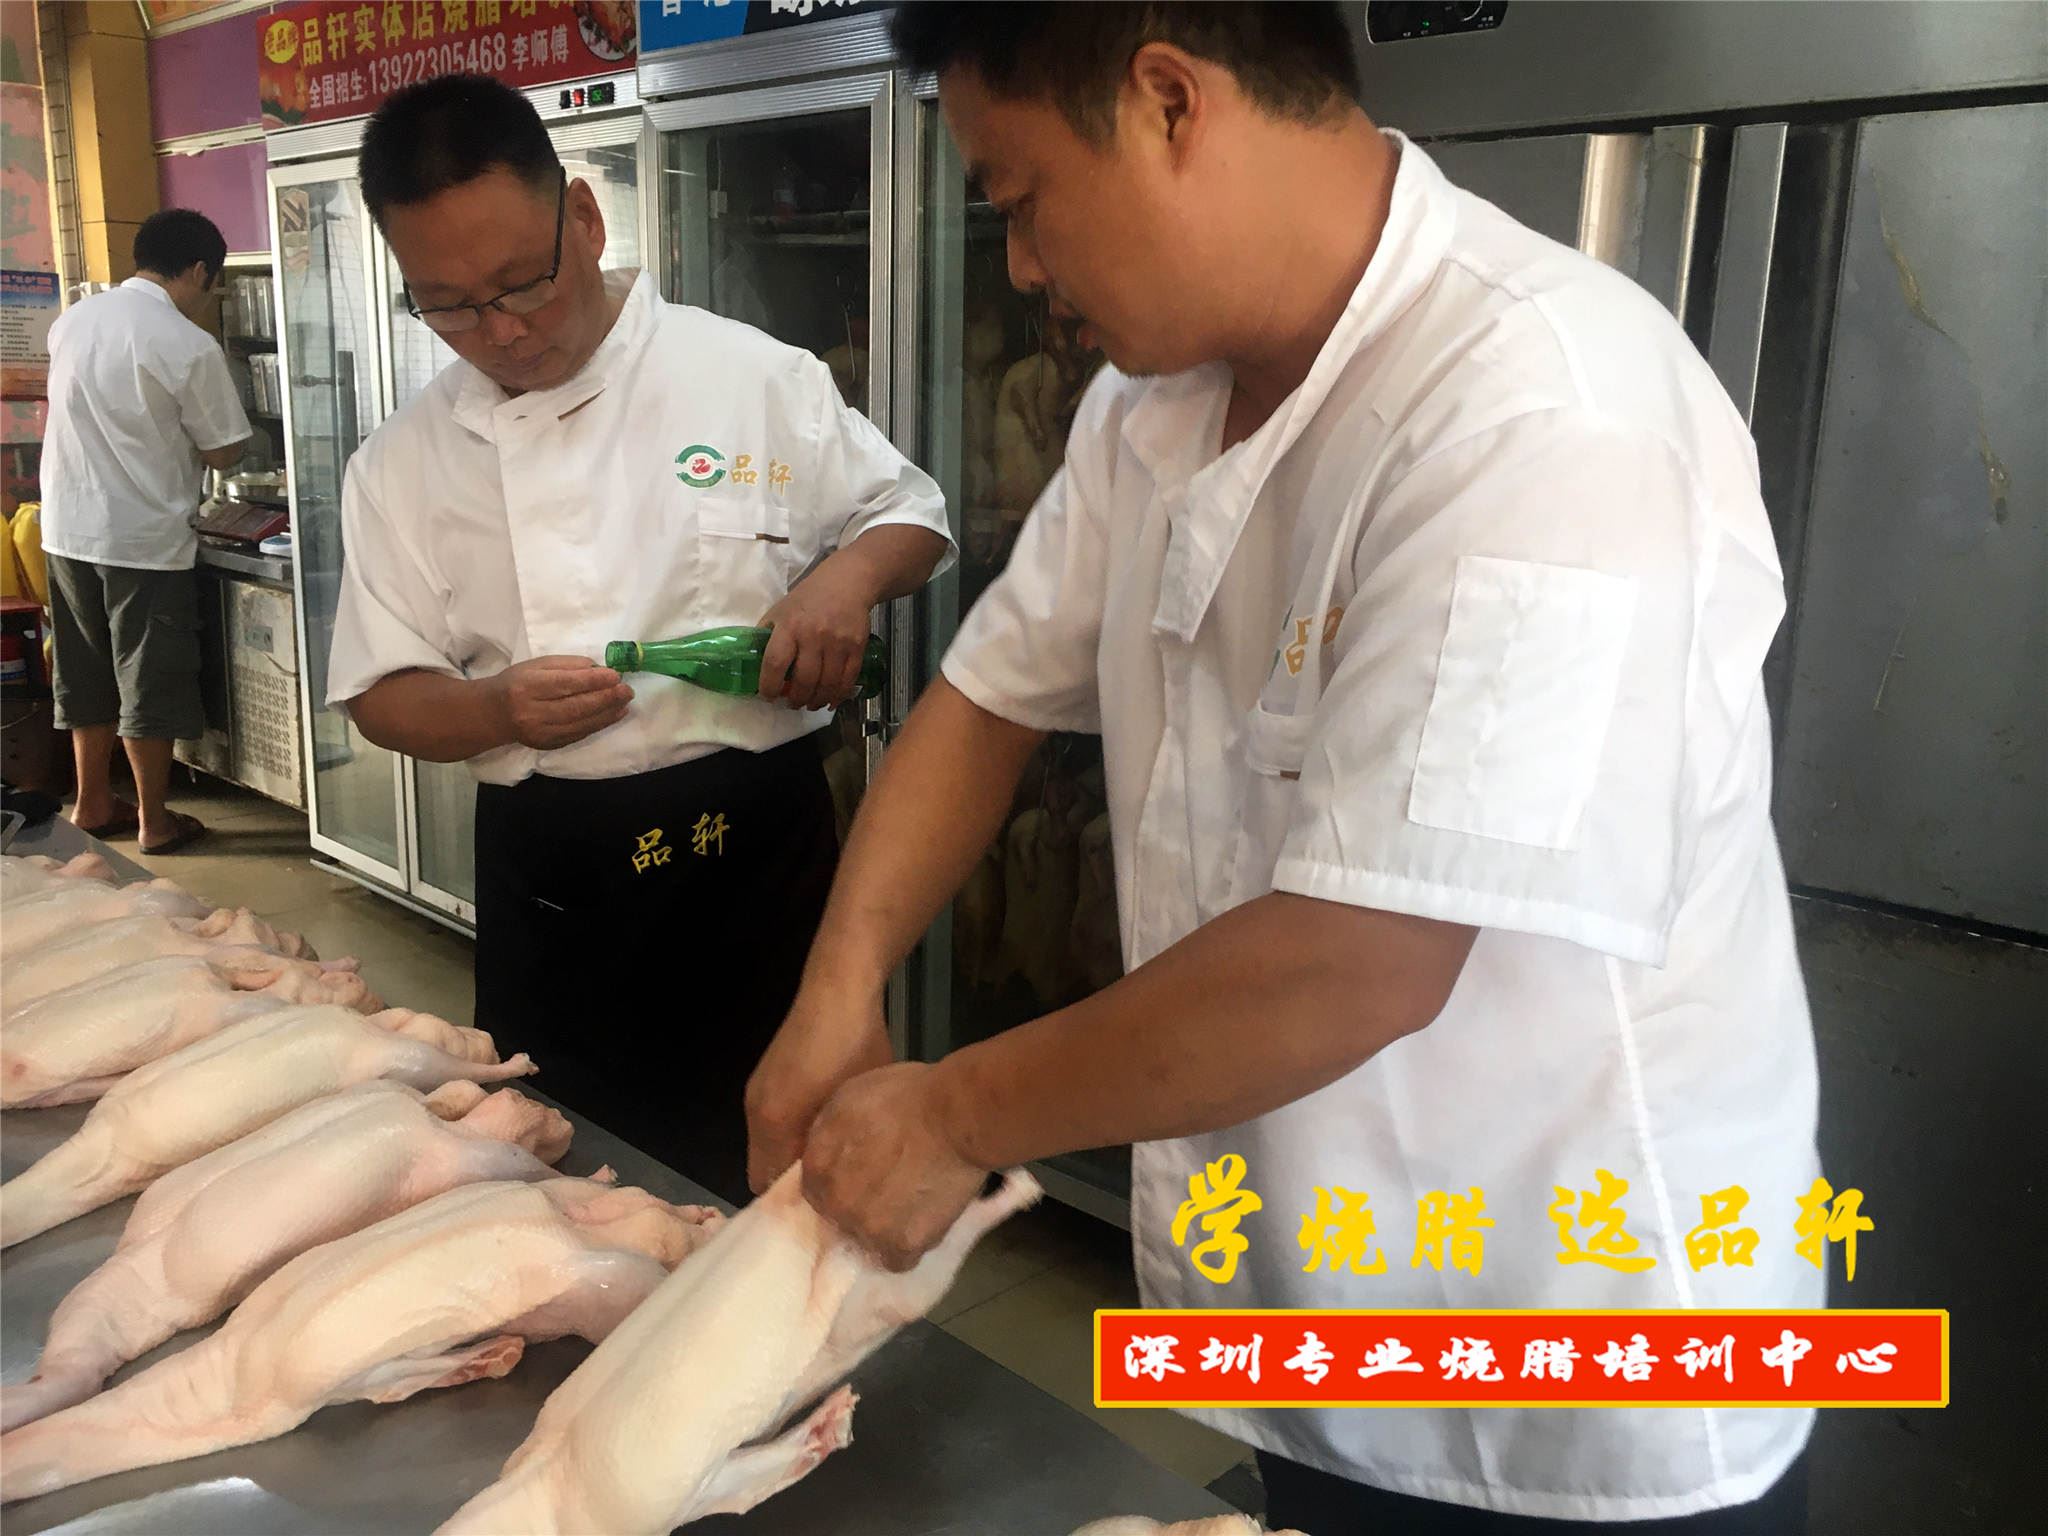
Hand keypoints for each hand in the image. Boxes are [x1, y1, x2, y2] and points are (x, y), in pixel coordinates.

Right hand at [487, 656, 631, 750]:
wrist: (494, 713)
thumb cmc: (519, 682)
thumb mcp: (538, 665)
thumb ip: (569, 665)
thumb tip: (600, 670)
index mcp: (527, 686)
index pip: (566, 684)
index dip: (593, 681)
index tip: (616, 675)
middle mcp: (533, 712)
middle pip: (576, 707)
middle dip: (606, 698)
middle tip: (627, 690)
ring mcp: (541, 733)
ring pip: (581, 724)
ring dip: (608, 713)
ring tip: (625, 702)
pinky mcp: (548, 745)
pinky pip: (579, 734)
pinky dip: (599, 724)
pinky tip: (613, 714)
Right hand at [745, 983, 892, 1194]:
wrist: (839, 988)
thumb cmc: (856, 1046)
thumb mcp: (856, 1104)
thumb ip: (840, 1147)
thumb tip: (841, 1182)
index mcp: (774, 1122)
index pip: (766, 1186)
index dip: (792, 1205)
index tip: (824, 1213)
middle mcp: (757, 1110)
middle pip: (763, 1166)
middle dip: (792, 1184)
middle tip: (832, 1195)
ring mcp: (758, 1091)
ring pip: (769, 1143)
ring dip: (793, 1155)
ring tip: (833, 1163)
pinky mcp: (768, 1076)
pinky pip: (772, 1120)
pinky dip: (792, 1132)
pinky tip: (826, 1128)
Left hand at [757, 557, 876, 711]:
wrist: (847, 582)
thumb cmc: (808, 598)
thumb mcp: (780, 610)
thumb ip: (767, 634)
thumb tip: (753, 663)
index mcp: (789, 626)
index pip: (775, 662)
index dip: (769, 685)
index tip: (768, 696)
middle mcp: (813, 636)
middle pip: (805, 680)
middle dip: (796, 699)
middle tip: (792, 704)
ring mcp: (837, 643)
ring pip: (827, 684)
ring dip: (816, 701)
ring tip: (810, 704)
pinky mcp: (857, 647)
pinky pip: (848, 679)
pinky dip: (838, 696)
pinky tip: (830, 701)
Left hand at [800, 1061, 986, 1271]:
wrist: (956, 1116)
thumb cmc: (907, 1096)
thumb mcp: (850, 1096)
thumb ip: (828, 1131)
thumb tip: (824, 1149)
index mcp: (817, 1166)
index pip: (817, 1187)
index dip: (841, 1179)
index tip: (864, 1172)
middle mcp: (835, 1202)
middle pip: (840, 1215)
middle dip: (859, 1204)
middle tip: (890, 1185)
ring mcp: (867, 1227)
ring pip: (867, 1239)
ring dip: (884, 1226)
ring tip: (911, 1201)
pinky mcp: (902, 1246)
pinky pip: (897, 1258)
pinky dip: (909, 1244)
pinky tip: (923, 1221)